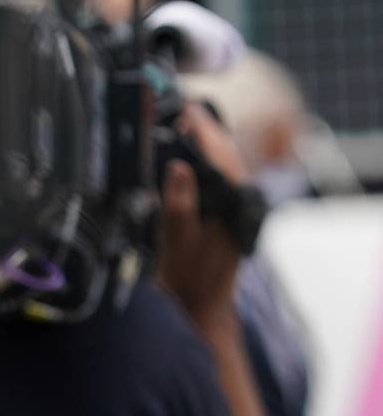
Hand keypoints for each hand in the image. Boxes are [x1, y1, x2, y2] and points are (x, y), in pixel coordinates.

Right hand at [155, 103, 247, 329]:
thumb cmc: (188, 277)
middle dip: (203, 129)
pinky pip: (216, 178)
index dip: (201, 128)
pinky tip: (184, 158)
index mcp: (231, 204)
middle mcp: (238, 202)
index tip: (184, 107)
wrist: (198, 307)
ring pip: (222, 165)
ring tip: (179, 125)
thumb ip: (180, 202)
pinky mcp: (224, 215)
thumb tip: (179, 165)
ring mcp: (233, 208)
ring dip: (202, 144)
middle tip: (177, 109)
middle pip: (224, 154)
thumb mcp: (178, 240)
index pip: (219, 154)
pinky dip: (201, 162)